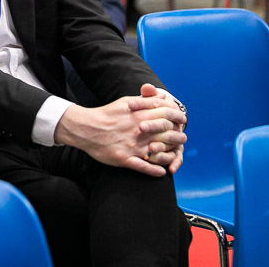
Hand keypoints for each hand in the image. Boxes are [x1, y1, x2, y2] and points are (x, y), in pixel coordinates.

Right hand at [54, 87, 186, 176]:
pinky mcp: (124, 158)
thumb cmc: (107, 114)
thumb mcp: (126, 102)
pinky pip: (144, 167)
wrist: (86, 128)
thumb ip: (145, 100)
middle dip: (178, 137)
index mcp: (139, 114)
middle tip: (182, 138)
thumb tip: (162, 96)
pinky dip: (155, 171)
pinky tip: (162, 172)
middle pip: (167, 134)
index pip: (166, 114)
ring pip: (159, 152)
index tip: (182, 121)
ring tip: (174, 155)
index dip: (178, 117)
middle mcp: (138, 130)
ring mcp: (132, 145)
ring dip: (170, 155)